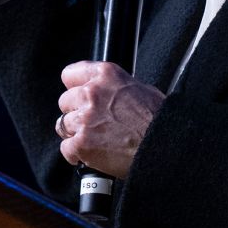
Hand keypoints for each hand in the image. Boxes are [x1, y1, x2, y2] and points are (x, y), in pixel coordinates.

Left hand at [55, 61, 164, 178]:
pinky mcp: (82, 144)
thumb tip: (106, 90)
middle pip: (65, 101)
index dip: (74, 86)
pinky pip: (66, 148)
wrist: (164, 147)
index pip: (70, 74)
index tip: (77, 94)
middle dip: (75, 112)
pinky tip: (90, 154)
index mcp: (106, 75)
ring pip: (63, 125)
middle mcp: (91, 94)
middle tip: (91, 122)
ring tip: (93, 138)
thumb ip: (114, 86)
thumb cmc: (158, 120)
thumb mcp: (140, 88)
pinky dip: (76, 154)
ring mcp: (84, 119)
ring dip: (75, 132)